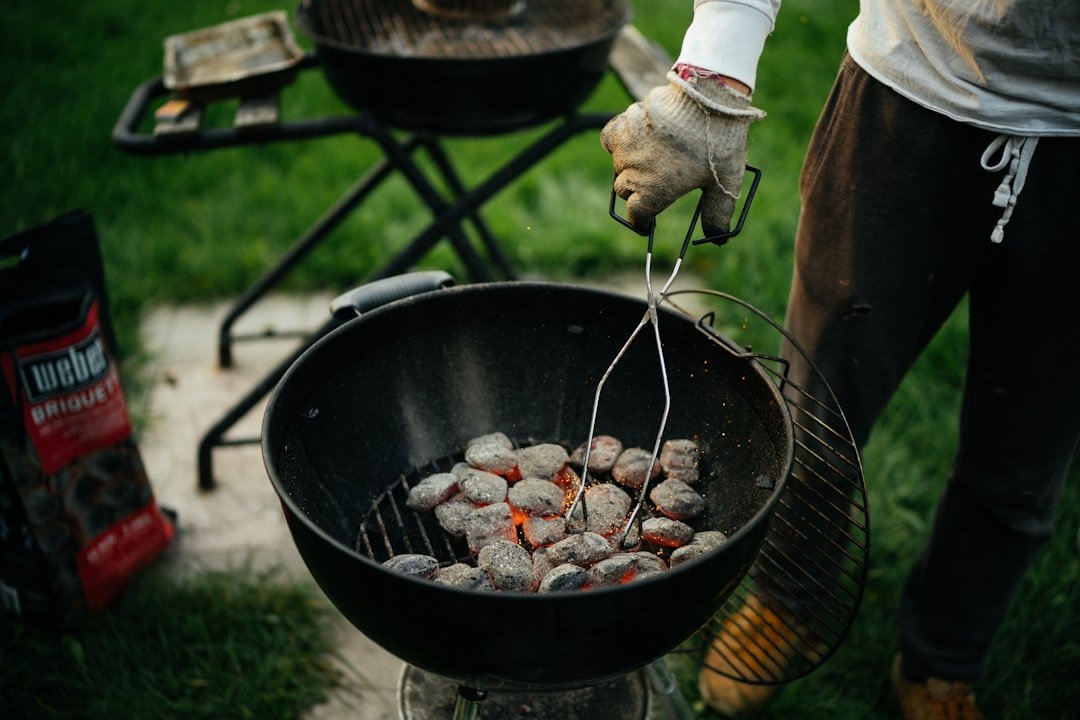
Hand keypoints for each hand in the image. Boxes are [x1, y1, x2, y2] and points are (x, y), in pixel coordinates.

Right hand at [601, 71, 764, 234]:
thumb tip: (719, 238)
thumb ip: (718, 213)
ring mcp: (625, 148)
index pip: (636, 217)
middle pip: (625, 191)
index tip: (647, 222)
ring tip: (653, 156)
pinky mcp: (623, 123)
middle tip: (658, 182)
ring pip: (618, 166)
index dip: (642, 221)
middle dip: (638, 191)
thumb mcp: (724, 184)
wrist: (708, 99)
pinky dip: (618, 142)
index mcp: (653, 195)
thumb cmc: (719, 144)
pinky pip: (610, 139)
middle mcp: (634, 174)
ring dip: (630, 165)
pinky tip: (634, 139)